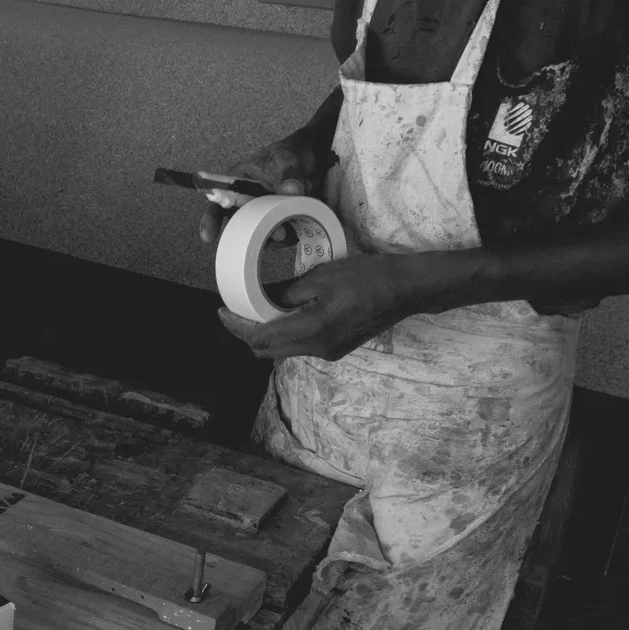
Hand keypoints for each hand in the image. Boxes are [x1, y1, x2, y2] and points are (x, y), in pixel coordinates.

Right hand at [196, 133, 327, 246]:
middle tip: (276, 232)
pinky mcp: (278, 223)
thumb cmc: (287, 154)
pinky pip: (279, 236)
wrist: (309, 158)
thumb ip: (288, 174)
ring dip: (274, 234)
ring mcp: (261, 214)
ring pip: (259, 233)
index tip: (208, 236)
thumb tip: (290, 192)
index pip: (218, 202)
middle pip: (238, 224)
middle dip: (253, 233)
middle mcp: (246, 201)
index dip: (210, 221)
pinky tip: (296, 227)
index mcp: (238, 182)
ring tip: (289, 226)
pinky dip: (288, 235)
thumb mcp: (286, 158)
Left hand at [217, 251, 443, 360]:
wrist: (406, 290)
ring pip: (283, 350)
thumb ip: (284, 292)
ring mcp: (328, 352)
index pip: (258, 338)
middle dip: (248, 332)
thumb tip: (259, 297)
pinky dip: (287, 332)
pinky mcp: (336, 349)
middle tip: (238, 308)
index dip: (235, 326)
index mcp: (310, 330)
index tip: (222, 310)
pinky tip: (286, 312)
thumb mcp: (319, 277)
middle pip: (267, 351)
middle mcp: (317, 349)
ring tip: (260, 307)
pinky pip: (301, 346)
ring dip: (268, 333)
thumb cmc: (367, 277)